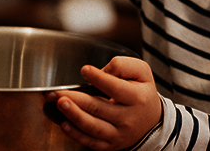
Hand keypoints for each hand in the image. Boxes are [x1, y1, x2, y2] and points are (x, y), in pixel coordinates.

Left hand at [44, 56, 161, 150]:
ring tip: (59, 103)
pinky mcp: (109, 144)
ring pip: (93, 126)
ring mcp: (118, 133)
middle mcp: (127, 118)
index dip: (99, 78)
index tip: (84, 69)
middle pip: (98, 108)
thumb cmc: (142, 93)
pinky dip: (76, 135)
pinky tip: (64, 124)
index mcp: (136, 98)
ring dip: (73, 115)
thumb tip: (102, 70)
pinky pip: (91, 142)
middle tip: (57, 91)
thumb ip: (123, 65)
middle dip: (75, 99)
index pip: (115, 88)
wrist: (152, 121)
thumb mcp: (141, 73)